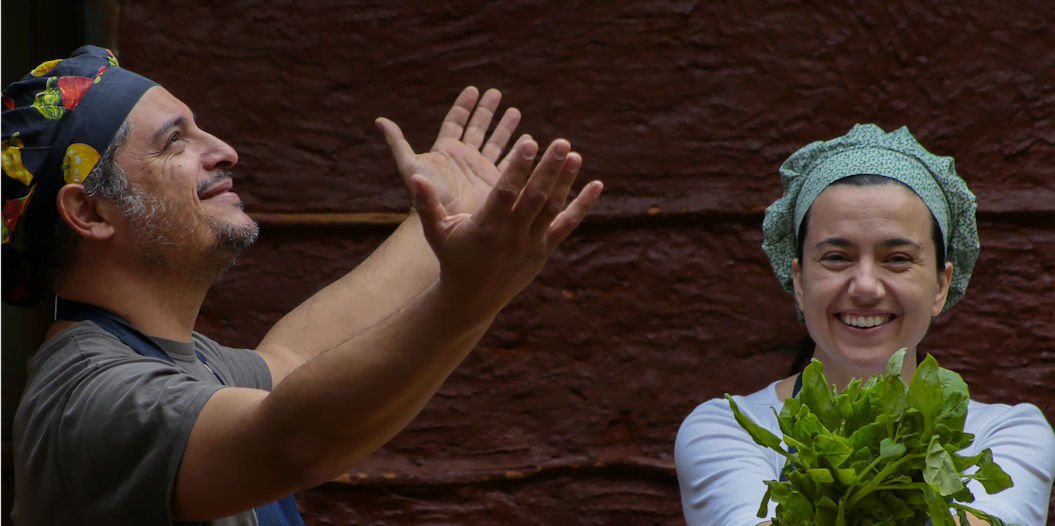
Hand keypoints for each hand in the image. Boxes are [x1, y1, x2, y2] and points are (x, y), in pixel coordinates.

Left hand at [377, 87, 526, 215]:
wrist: (445, 223)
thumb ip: (397, 143)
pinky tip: (528, 140)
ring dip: (505, 127)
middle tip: (496, 93)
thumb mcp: (410, 166)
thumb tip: (379, 120)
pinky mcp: (495, 183)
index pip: (456, 122)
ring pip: (496, 143)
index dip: (464, 106)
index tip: (474, 90)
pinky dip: (518, 152)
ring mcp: (481, 170)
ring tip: (514, 111)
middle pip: (478, 128)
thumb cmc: (426, 196)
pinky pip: (509, 163)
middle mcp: (465, 158)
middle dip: (487, 110)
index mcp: (446, 150)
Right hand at [410, 138, 602, 311]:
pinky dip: (583, 205)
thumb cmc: (453, 258)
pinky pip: (567, 225)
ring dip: (566, 181)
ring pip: (553, 208)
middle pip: (535, 197)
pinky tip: (597, 185)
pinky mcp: (544, 250)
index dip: (519, 167)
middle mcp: (512, 235)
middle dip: (548, 169)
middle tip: (562, 142)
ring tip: (575, 155)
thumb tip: (415, 175)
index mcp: (487, 226)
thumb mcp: (436, 232)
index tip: (530, 143)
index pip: (506, 192)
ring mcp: (532, 243)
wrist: (473, 298)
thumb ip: (427, 203)